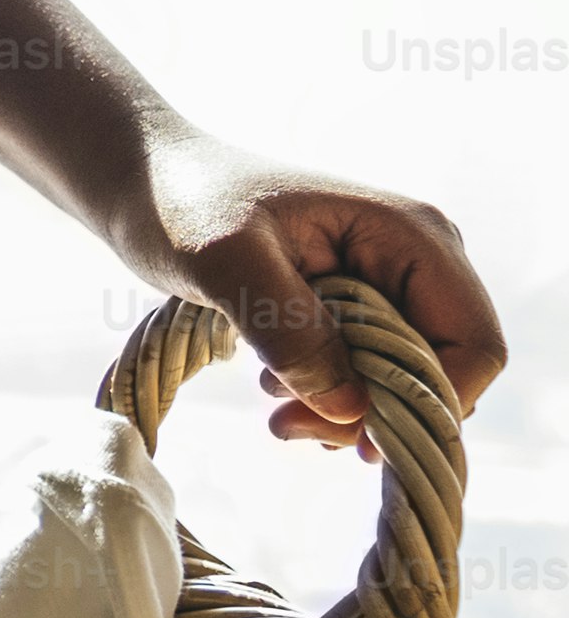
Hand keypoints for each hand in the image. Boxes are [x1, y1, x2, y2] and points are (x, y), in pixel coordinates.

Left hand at [129, 124, 508, 450]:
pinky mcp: (356, 307)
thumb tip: (350, 407)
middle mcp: (417, 261)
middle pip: (438, 371)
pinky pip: (368, 372)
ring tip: (272, 404)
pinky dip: (330, 396)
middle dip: (373, 412)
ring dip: (344, 410)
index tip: (353, 434)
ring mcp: (389, 285)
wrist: (144, 184)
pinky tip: (278, 394)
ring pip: (402, 381)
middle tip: (288, 427)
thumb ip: (288, 329)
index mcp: (411, 235)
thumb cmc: (183, 203)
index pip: (472, 343)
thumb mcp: (224, 261)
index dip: (431, 401)